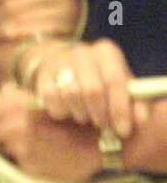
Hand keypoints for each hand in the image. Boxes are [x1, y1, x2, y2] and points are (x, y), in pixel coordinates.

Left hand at [0, 84, 102, 182]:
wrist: (98, 142)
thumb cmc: (70, 118)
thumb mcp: (41, 97)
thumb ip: (15, 95)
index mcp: (13, 105)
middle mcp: (14, 126)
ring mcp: (21, 149)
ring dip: (0, 146)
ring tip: (19, 142)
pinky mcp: (30, 168)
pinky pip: (13, 162)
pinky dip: (19, 159)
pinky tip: (35, 153)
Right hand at [32, 39, 147, 137]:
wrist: (62, 64)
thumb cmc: (99, 79)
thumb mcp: (121, 86)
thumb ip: (136, 104)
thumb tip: (140, 120)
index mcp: (106, 52)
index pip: (115, 81)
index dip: (120, 109)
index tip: (123, 130)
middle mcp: (82, 52)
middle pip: (92, 90)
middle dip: (100, 114)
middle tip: (103, 125)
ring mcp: (59, 60)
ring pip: (70, 94)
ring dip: (81, 113)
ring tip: (86, 116)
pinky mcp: (41, 72)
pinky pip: (51, 98)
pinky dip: (61, 111)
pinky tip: (68, 111)